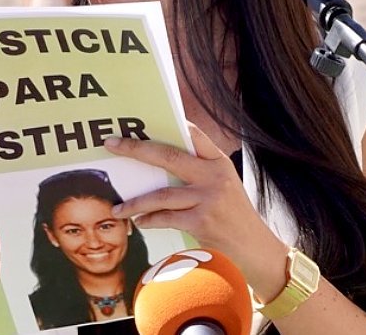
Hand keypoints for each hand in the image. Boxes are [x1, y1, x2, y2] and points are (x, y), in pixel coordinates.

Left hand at [105, 125, 290, 299]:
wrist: (253, 245)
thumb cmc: (233, 214)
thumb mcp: (224, 184)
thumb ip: (200, 172)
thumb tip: (160, 164)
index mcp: (219, 163)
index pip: (195, 135)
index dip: (171, 125)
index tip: (145, 120)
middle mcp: (214, 176)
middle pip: (168, 156)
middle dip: (136, 149)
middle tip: (112, 145)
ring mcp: (208, 199)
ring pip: (161, 194)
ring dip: (135, 202)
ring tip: (118, 207)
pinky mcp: (201, 221)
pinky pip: (165, 218)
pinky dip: (149, 220)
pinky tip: (139, 222)